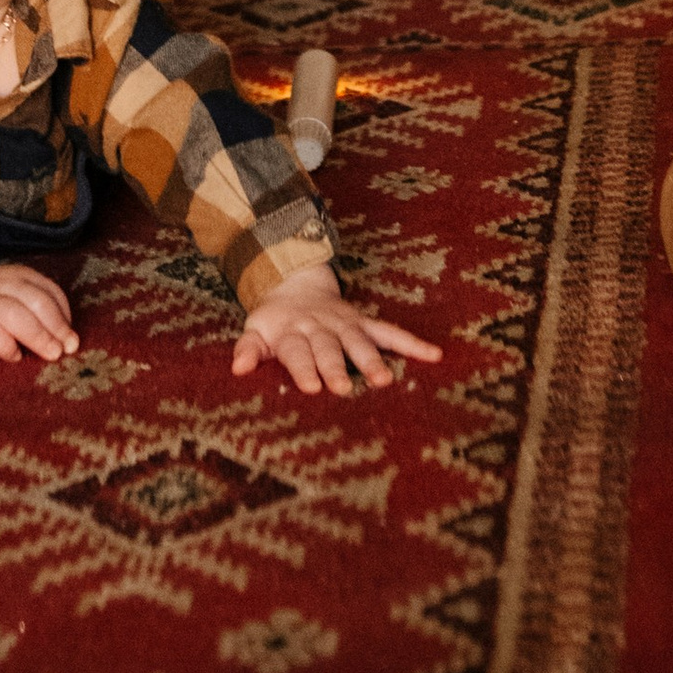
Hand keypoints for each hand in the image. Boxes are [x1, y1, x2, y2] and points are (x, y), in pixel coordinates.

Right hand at [0, 262, 78, 362]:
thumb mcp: (13, 297)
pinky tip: (13, 356)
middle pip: (33, 300)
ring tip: (49, 354)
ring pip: (11, 311)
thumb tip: (68, 341)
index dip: (64, 316)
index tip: (72, 340)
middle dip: (54, 326)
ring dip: (35, 334)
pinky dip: (2, 342)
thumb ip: (36, 311)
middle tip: (65, 350)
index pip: (48, 291)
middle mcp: (0, 284)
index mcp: (18, 276)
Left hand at [234, 263, 442, 398]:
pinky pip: (390, 332)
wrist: (297, 284)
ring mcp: (345, 325)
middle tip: (345, 388)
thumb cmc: (276, 321)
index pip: (297, 352)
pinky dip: (412, 343)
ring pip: (360, 341)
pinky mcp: (365, 323)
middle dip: (336, 367)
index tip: (311, 387)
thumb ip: (248, 349)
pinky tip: (434, 355)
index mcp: (291, 333)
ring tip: (385, 380)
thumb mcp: (255, 330)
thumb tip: (237, 370)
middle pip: (328, 349)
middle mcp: (320, 328)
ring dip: (372, 359)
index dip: (303, 367)